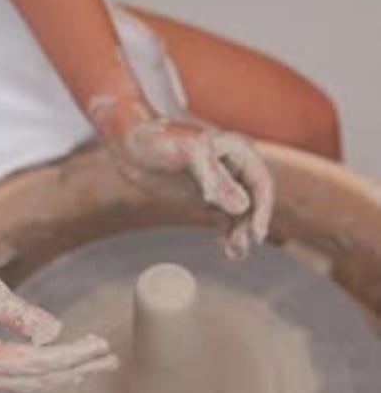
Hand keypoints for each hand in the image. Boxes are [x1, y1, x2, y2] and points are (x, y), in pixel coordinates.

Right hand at [0, 244, 116, 391]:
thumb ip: (20, 314)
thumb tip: (56, 332)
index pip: (36, 363)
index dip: (73, 356)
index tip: (102, 346)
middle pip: (35, 379)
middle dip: (76, 369)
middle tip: (112, 359)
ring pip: (26, 382)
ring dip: (64, 372)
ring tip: (98, 363)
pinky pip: (14, 377)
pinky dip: (42, 371)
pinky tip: (67, 366)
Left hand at [113, 116, 273, 257]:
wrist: (131, 144)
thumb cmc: (159, 140)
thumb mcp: (188, 154)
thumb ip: (215, 177)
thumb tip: (242, 206)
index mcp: (237, 149)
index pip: (260, 182)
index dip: (262, 208)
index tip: (257, 233)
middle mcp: (234, 167)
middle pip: (255, 200)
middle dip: (252, 224)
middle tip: (243, 244)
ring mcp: (221, 183)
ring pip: (242, 213)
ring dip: (242, 232)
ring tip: (233, 253)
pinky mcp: (207, 197)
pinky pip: (227, 218)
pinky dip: (229, 234)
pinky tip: (227, 249)